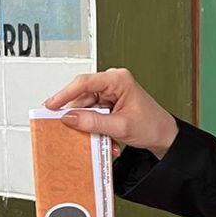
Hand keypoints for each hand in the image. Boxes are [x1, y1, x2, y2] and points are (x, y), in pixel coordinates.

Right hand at [45, 68, 178, 158]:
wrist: (164, 136)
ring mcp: (110, 93)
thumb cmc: (152, 126)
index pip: (84, 82)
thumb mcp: (120, 126)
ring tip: (93, 136)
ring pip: (85, 107)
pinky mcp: (109, 104)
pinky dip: (93, 126)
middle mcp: (113, 83)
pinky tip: (102, 136)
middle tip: (64, 127)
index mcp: (118, 80)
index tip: (51, 105)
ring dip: (87, 124)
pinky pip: (92, 113)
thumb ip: (93, 122)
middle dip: (76, 114)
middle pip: (82, 96)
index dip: (64, 94)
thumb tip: (70, 117)